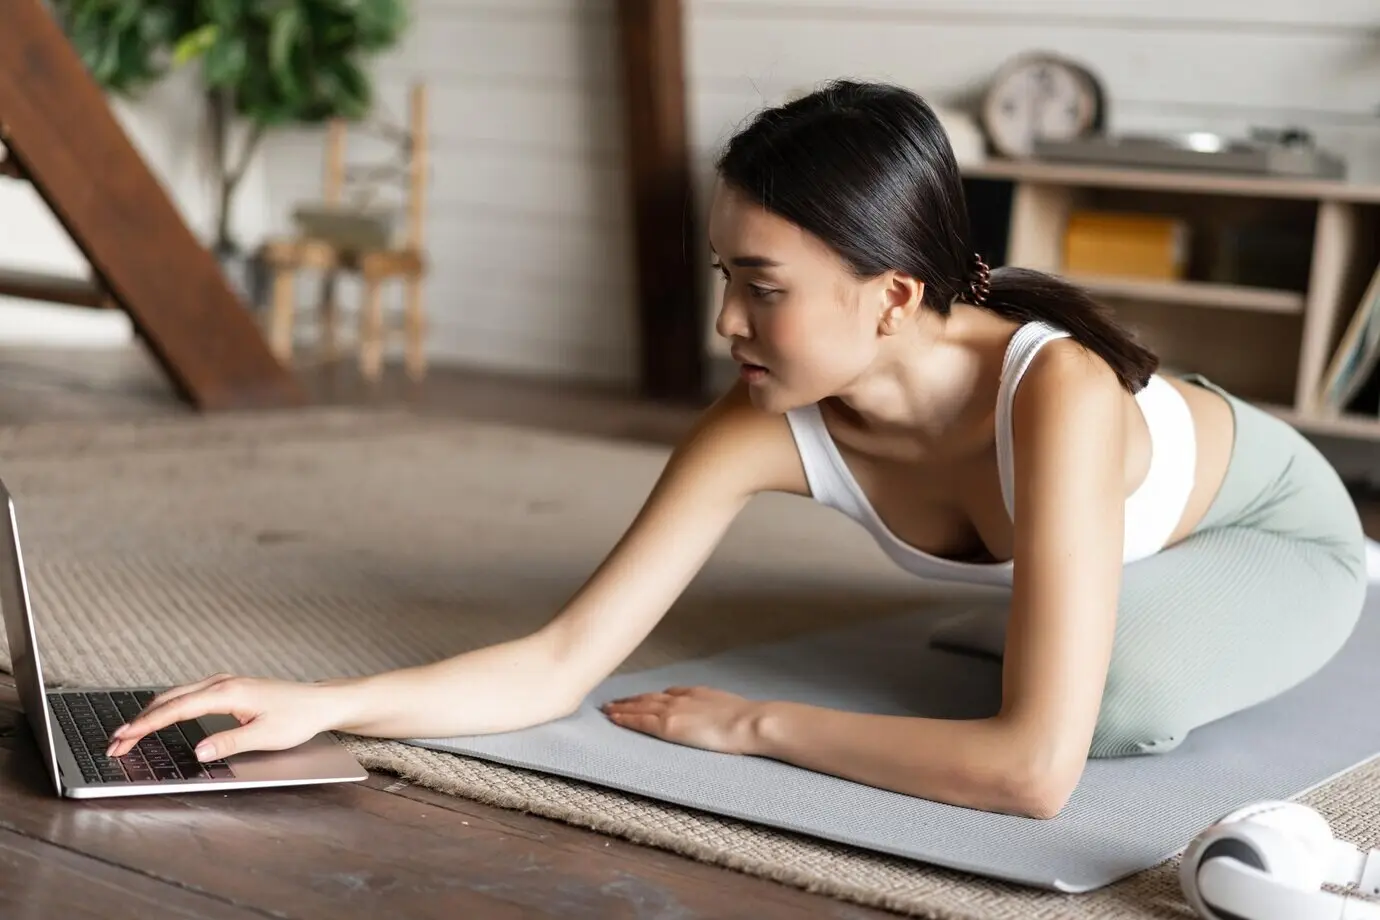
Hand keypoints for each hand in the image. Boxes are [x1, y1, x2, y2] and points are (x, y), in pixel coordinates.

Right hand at [105, 673, 348, 761]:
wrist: (319, 702)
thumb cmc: (297, 718)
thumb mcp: (265, 735)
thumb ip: (230, 742)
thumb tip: (199, 751)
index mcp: (228, 692)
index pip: (177, 709)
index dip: (147, 724)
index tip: (123, 737)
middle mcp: (222, 683)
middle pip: (169, 700)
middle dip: (140, 721)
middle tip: (115, 743)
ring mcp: (224, 683)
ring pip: (176, 696)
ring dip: (151, 714)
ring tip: (129, 735)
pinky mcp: (227, 688)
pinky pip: (188, 696)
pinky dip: (167, 708)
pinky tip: (157, 719)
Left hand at [600, 686, 762, 754]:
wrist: (749, 722)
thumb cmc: (747, 720)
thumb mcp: (730, 707)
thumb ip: (716, 708)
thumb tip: (715, 713)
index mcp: (696, 694)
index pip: (668, 694)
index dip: (652, 697)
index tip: (642, 698)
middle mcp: (681, 698)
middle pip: (649, 697)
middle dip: (631, 700)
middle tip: (614, 702)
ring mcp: (672, 711)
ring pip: (640, 707)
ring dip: (622, 707)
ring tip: (607, 709)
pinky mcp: (667, 726)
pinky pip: (640, 721)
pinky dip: (625, 718)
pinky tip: (613, 718)